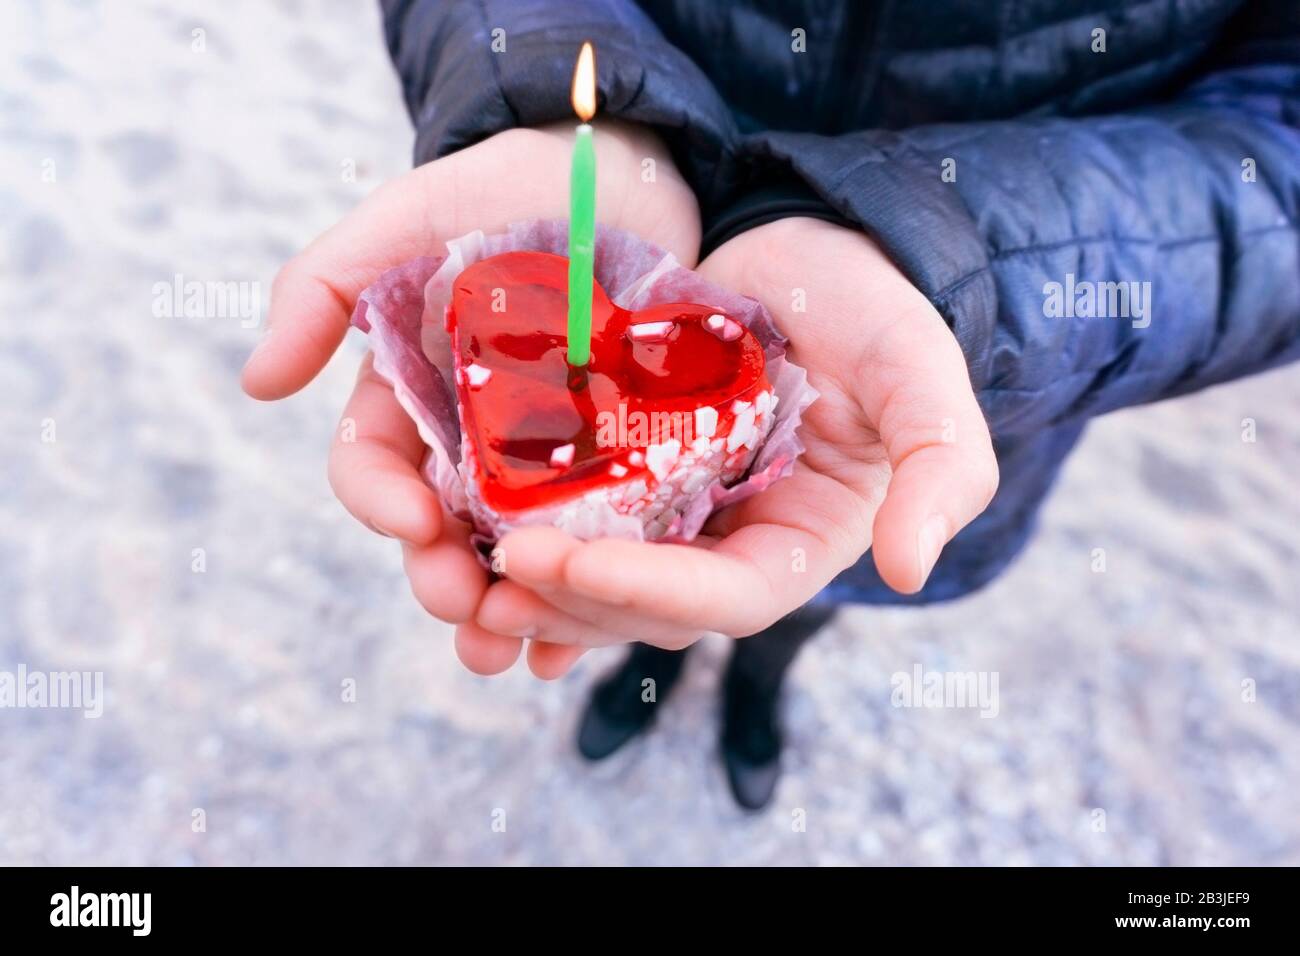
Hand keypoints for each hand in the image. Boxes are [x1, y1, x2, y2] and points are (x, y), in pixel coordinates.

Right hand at [241, 121, 701, 676]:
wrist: (620, 173)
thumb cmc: (505, 186)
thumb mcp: (405, 221)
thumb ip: (322, 287)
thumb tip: (256, 384)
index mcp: (408, 395)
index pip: (372, 468)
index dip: (381, 504)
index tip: (413, 521)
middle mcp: (468, 440)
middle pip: (441, 531)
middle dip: (445, 578)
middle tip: (470, 610)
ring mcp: (543, 458)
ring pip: (515, 550)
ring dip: (512, 607)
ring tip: (525, 646)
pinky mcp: (619, 462)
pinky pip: (598, 535)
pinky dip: (590, 584)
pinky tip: (596, 622)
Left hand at [462, 218, 998, 675]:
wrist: (809, 249)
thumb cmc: (874, 309)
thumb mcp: (921, 374)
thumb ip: (940, 466)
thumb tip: (908, 570)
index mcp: (795, 542)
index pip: (725, 597)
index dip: (648, 593)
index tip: (565, 566)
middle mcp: (726, 543)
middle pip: (645, 606)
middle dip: (568, 603)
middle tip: (487, 586)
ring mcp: (669, 512)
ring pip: (594, 576)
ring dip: (529, 589)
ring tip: (452, 575)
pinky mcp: (621, 468)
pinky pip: (565, 515)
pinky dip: (514, 531)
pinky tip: (455, 529)